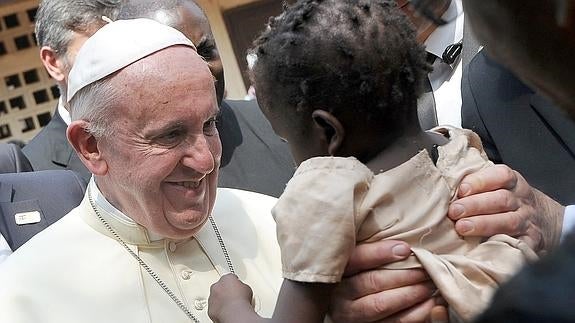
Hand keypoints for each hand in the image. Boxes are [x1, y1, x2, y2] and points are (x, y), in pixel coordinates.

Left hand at [208, 274, 253, 321]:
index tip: (236, 286)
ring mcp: (211, 297)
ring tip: (230, 306)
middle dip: (225, 290)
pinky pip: (214, 307)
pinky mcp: (210, 308)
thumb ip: (241, 286)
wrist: (235, 313)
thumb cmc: (241, 301)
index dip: (233, 283)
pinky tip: (226, 312)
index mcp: (226, 278)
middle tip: (233, 296)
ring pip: (215, 297)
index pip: (229, 277)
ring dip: (221, 300)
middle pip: (220, 286)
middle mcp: (216, 286)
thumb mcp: (247, 288)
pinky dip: (218, 309)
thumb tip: (242, 290)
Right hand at [329, 240, 439, 321]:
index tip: (406, 249)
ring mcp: (353, 315)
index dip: (380, 253)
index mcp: (338, 272)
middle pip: (371, 282)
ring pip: (381, 304)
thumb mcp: (361, 263)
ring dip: (410, 294)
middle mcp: (340, 295)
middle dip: (403, 275)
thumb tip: (404, 246)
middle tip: (425, 269)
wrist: (356, 308)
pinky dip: (416, 313)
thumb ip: (373, 253)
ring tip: (428, 284)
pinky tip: (430, 303)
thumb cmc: (364, 277)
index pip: (357, 259)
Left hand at [448, 164, 564, 252]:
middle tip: (454, 211)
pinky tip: (484, 249)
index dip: (480, 181)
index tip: (462, 190)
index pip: (501, 175)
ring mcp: (528, 222)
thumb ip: (476, 184)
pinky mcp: (531, 242)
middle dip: (475, 205)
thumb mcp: (498, 186)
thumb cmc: (507, 201)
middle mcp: (522, 201)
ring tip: (462, 227)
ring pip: (508, 221)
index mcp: (513, 183)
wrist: (544, 221)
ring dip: (483, 224)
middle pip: (501, 199)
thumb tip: (444, 185)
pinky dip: (503, 246)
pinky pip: (519, 245)